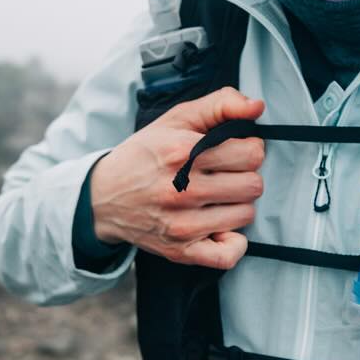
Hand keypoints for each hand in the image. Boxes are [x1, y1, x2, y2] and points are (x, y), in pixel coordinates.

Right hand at [89, 87, 266, 269]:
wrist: (103, 197)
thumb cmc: (144, 155)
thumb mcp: (176, 118)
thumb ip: (220, 104)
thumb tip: (257, 106)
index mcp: (182, 153)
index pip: (251, 154)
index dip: (249, 149)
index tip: (234, 152)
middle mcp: (181, 189)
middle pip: (253, 185)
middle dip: (245, 176)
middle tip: (225, 175)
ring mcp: (181, 224)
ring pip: (246, 215)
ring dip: (237, 205)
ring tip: (217, 197)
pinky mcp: (180, 251)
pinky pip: (228, 256)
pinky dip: (233, 243)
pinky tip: (221, 228)